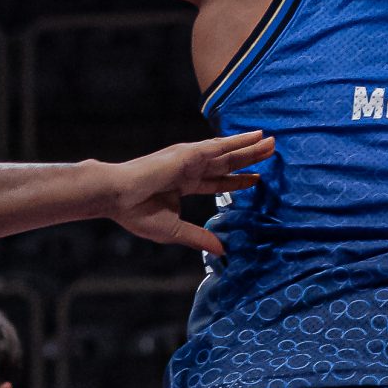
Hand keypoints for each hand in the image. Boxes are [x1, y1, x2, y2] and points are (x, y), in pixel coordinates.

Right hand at [109, 130, 270, 258]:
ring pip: (227, 152)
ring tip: (271, 140)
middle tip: (271, 153)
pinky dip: (238, 141)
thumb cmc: (136, 213)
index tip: (256, 179)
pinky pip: (219, 147)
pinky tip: (254, 137)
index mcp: (183, 184)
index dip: (237, 181)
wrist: (116, 197)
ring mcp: (189, 159)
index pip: (217, 182)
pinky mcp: (188, 154)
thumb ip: (199, 237)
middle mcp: (189, 168)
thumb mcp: (174, 230)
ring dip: (249, 146)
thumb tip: (222, 250)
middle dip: (249, 159)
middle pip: (227, 163)